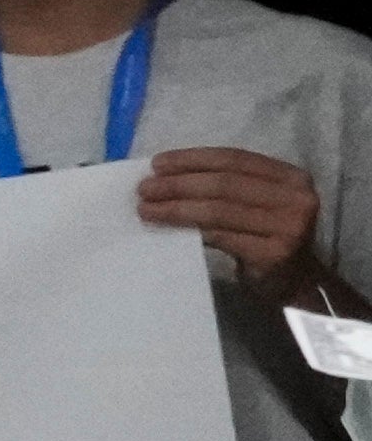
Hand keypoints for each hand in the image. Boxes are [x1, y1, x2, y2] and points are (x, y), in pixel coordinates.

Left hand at [143, 143, 328, 287]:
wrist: (297, 282)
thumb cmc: (266, 235)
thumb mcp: (255, 202)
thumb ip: (227, 184)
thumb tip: (165, 173)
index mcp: (291, 176)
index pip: (234, 158)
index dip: (192, 158)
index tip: (156, 163)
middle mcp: (297, 198)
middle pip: (223, 183)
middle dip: (178, 184)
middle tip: (144, 189)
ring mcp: (289, 227)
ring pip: (218, 209)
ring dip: (176, 208)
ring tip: (146, 209)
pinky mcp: (275, 253)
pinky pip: (221, 236)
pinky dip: (190, 230)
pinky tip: (168, 228)